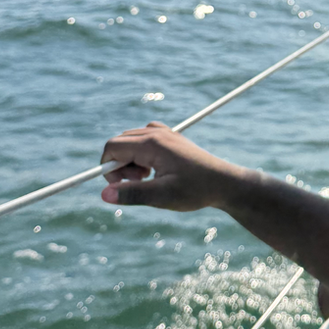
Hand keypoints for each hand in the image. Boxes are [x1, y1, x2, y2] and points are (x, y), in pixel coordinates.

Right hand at [99, 122, 252, 209]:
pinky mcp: (169, 138)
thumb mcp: (162, 196)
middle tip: (140, 182)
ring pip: (130, 141)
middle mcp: (156, 132)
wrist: (224, 183)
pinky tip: (155, 170)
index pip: (112, 147)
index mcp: (152, 144)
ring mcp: (164, 133)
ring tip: (149, 178)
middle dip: (119, 165)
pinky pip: (143, 140)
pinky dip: (141, 155)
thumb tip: (103, 195)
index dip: (109, 169)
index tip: (123, 187)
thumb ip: (132, 194)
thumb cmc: (195, 190)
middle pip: (119, 142)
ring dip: (130, 161)